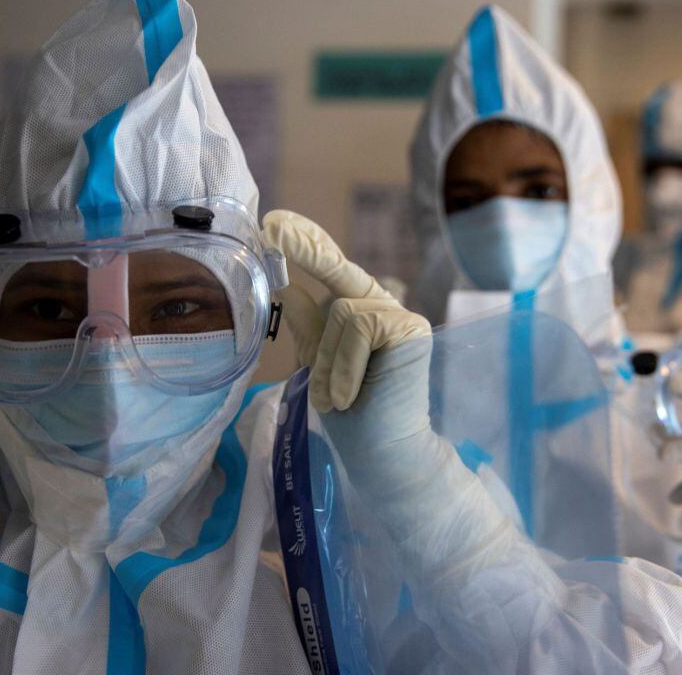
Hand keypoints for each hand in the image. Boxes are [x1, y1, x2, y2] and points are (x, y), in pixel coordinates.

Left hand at [263, 211, 513, 579]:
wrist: (382, 457)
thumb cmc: (353, 417)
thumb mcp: (319, 365)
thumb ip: (309, 326)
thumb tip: (286, 286)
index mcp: (359, 314)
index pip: (332, 271)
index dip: (306, 245)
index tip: (273, 223)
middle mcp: (383, 308)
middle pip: (338, 272)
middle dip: (306, 249)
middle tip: (271, 227)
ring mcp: (401, 316)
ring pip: (343, 312)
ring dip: (328, 361)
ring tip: (335, 400)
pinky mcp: (411, 329)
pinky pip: (358, 327)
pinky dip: (345, 365)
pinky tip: (350, 397)